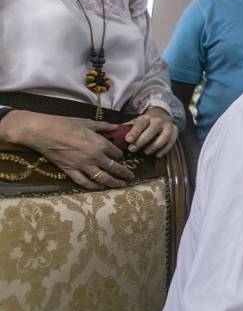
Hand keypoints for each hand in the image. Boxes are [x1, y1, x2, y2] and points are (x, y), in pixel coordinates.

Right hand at [2, 110, 134, 189]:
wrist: (44, 132)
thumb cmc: (65, 124)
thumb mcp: (88, 122)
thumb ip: (104, 126)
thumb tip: (117, 127)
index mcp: (100, 144)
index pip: (117, 153)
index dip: (121, 155)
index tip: (123, 156)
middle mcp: (95, 157)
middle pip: (114, 168)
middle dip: (124, 173)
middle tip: (131, 177)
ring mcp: (83, 166)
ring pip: (103, 178)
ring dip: (114, 183)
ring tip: (121, 185)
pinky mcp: (70, 171)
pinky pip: (84, 182)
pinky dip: (93, 186)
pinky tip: (100, 187)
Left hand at [124, 107, 177, 156]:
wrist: (161, 116)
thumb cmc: (144, 123)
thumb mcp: (134, 123)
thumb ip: (124, 129)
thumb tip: (109, 134)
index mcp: (146, 118)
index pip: (140, 124)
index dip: (134, 132)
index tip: (128, 140)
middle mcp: (158, 121)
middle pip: (151, 130)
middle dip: (142, 141)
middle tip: (132, 149)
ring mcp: (168, 126)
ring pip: (164, 136)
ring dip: (155, 145)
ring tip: (146, 152)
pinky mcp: (175, 132)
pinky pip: (171, 142)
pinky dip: (165, 149)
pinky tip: (157, 155)